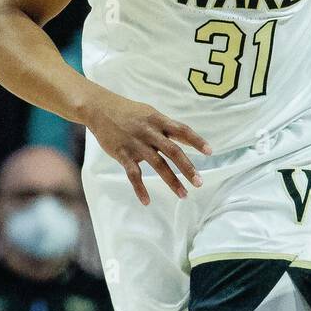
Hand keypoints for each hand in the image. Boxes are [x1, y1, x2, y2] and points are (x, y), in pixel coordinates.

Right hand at [85, 92, 210, 204]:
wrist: (100, 109)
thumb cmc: (129, 112)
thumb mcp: (150, 114)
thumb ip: (168, 127)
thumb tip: (188, 139)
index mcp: (158, 120)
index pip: (182, 130)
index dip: (197, 141)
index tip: (210, 152)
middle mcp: (149, 132)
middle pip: (173, 151)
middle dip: (187, 168)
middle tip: (199, 183)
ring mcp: (135, 144)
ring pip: (157, 165)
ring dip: (172, 181)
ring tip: (184, 194)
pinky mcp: (122, 154)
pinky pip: (133, 174)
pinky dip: (140, 189)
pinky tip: (147, 201)